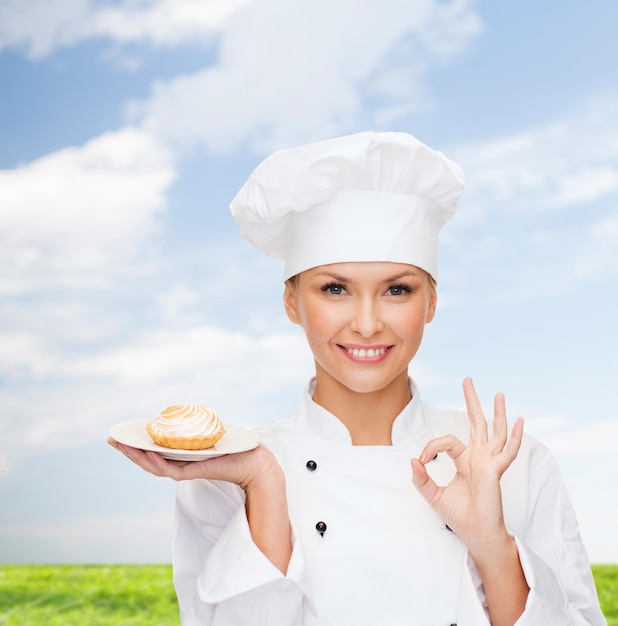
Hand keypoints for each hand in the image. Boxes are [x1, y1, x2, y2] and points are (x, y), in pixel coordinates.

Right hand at [107, 439, 282, 490]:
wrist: (254, 461)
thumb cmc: (234, 447)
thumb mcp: (209, 432)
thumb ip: (195, 426)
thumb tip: (184, 410)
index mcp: (181, 458)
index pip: (152, 453)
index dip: (134, 447)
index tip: (117, 437)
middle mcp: (180, 465)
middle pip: (147, 461)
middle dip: (128, 451)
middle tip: (111, 440)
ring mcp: (186, 470)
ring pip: (155, 467)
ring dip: (137, 456)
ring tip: (123, 445)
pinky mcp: (195, 472)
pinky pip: (172, 470)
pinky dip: (159, 461)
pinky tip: (149, 450)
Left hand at [411, 377, 523, 556]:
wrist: (476, 534)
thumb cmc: (460, 515)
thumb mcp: (433, 494)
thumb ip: (421, 478)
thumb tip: (412, 460)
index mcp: (465, 459)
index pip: (447, 441)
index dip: (431, 446)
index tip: (422, 460)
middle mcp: (479, 457)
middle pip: (476, 422)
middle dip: (472, 401)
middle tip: (467, 380)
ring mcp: (489, 462)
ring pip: (495, 431)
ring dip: (496, 412)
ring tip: (498, 394)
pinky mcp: (495, 472)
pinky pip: (507, 453)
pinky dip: (515, 438)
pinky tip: (520, 422)